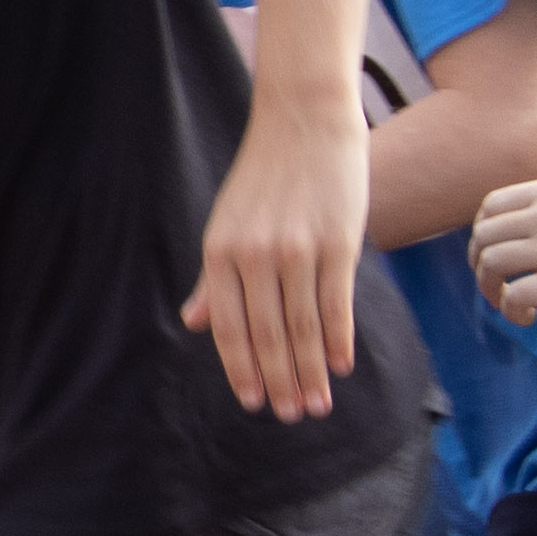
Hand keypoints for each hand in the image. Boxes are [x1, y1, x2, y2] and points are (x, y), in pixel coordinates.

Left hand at [181, 103, 368, 415]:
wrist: (304, 119)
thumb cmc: (264, 175)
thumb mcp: (226, 223)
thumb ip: (213, 278)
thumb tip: (195, 323)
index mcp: (221, 252)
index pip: (229, 327)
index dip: (241, 369)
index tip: (253, 401)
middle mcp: (255, 254)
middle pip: (267, 335)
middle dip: (280, 381)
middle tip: (290, 416)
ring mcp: (297, 249)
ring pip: (303, 327)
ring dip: (311, 372)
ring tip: (317, 405)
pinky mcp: (337, 242)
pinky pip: (336, 303)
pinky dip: (338, 340)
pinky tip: (341, 367)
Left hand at [470, 157, 536, 341]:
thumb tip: (535, 233)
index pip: (492, 208)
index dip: (485, 236)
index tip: (494, 258)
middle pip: (484, 237)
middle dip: (481, 266)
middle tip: (496, 288)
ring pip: (491, 265)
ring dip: (491, 290)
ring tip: (513, 306)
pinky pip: (514, 296)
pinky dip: (512, 310)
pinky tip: (529, 317)